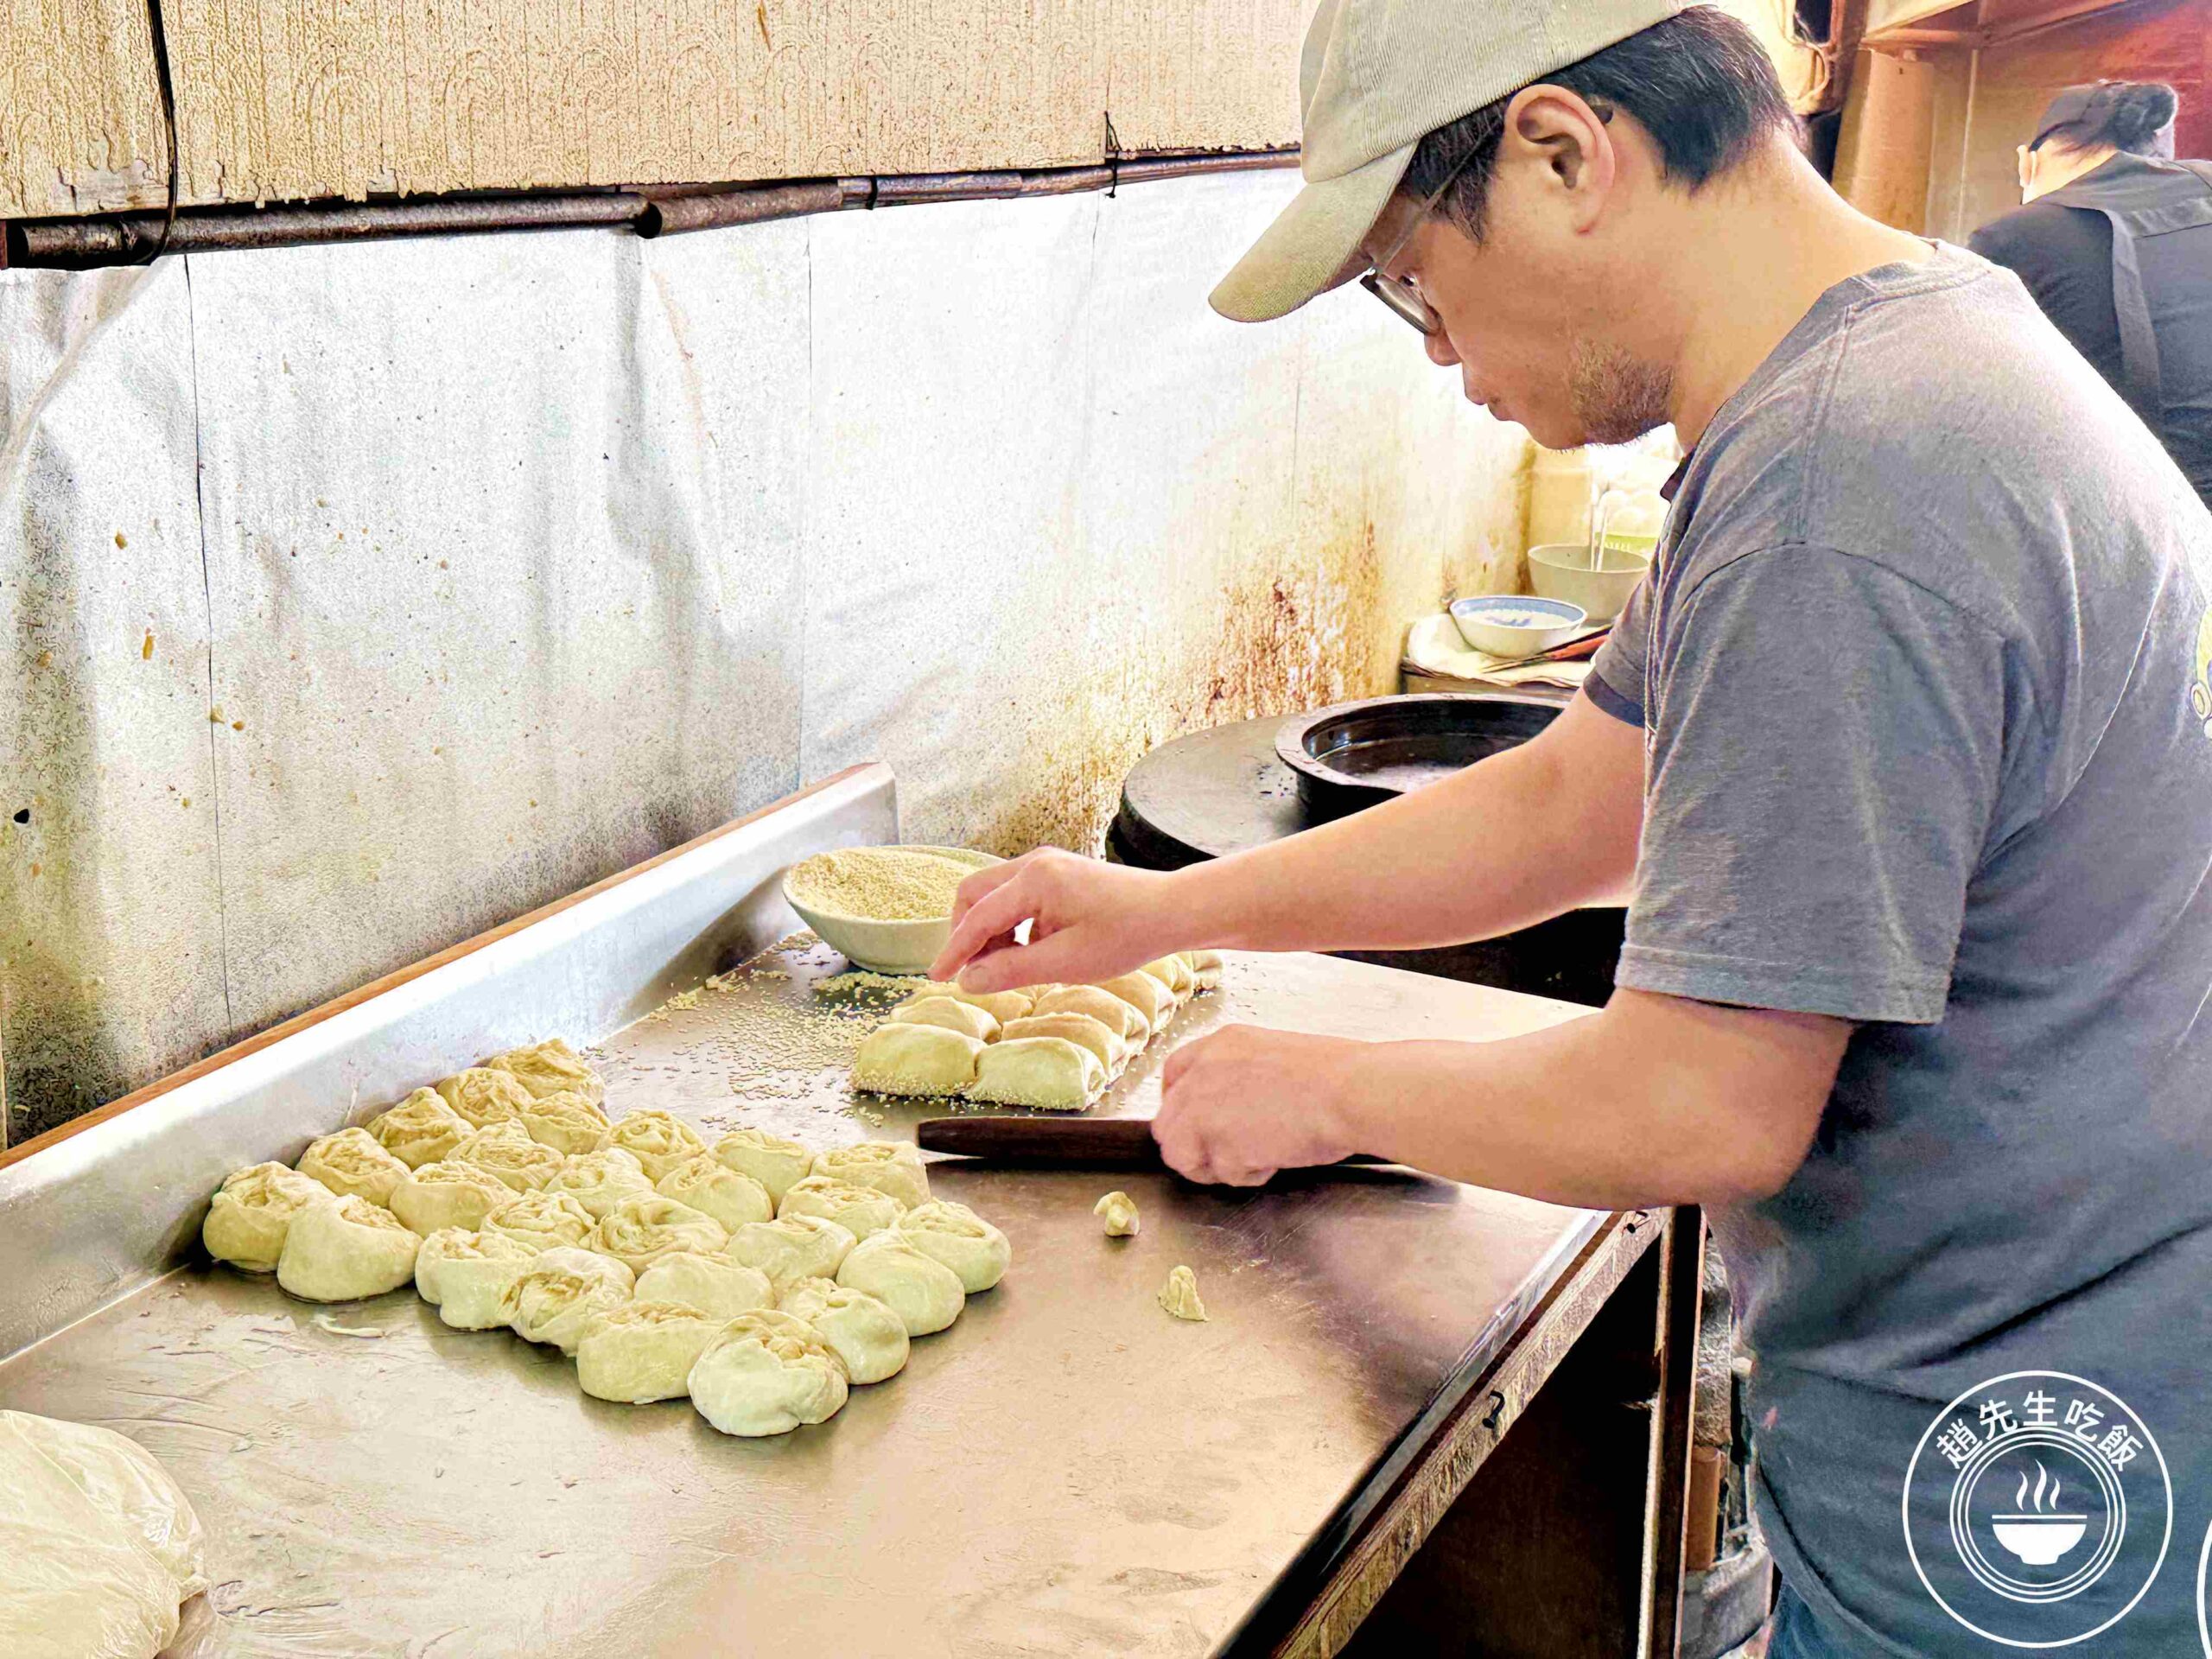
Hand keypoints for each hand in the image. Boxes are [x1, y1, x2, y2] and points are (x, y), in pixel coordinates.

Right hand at [930, 849, 1184, 991]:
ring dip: (991, 931)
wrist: (1171, 911)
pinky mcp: (1057, 873)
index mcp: (1034, 880)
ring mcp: (1046, 865)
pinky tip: (1034, 951)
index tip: (938, 978)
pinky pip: (1016, 896)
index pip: (977, 918)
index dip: (954, 951)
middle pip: (974, 894)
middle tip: (975, 972)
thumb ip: (1012, 970)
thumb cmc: (1126, 935)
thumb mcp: (1066, 963)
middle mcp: (1034, 863)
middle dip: (967, 934)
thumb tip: (968, 980)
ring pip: (994, 895)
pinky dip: (1013, 924)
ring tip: (1012, 967)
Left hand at [1153, 1025, 1364, 1185]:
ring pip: (1180, 1155)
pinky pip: (1222, 1174)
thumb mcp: (1274, 1056)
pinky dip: (1248, 1174)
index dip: (1181, 1105)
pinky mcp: (1218, 1144)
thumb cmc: (1333, 1077)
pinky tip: (1276, 1157)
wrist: (1349, 1092)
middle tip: (1228, 1155)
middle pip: (1167, 1123)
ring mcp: (1205, 1109)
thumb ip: (1241, 1078)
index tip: (1197, 1123)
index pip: (1174, 1074)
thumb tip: (1233, 1110)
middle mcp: (1203, 1073)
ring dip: (1215, 1165)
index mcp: (1220, 1044)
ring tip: (1257, 1156)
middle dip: (1192, 1146)